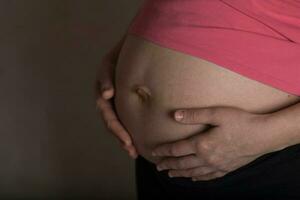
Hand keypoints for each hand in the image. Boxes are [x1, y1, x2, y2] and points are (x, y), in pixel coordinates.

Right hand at [95, 36, 137, 158]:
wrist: (132, 49)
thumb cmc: (119, 56)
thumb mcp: (109, 63)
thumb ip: (106, 78)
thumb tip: (105, 95)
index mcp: (102, 93)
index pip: (108, 115)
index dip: (117, 129)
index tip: (127, 141)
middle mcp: (107, 100)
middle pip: (112, 123)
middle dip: (121, 137)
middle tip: (131, 150)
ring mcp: (115, 102)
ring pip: (118, 123)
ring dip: (124, 138)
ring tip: (133, 152)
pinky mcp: (123, 102)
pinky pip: (126, 118)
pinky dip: (130, 130)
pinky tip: (137, 141)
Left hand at [152, 106, 274, 180]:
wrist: (264, 136)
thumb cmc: (241, 122)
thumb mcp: (217, 114)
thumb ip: (195, 115)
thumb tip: (175, 115)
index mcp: (202, 144)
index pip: (177, 149)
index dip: (164, 151)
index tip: (154, 152)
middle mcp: (207, 158)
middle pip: (182, 163)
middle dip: (168, 165)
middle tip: (158, 167)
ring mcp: (217, 166)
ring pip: (193, 172)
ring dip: (180, 173)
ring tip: (171, 174)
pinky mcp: (227, 169)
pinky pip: (208, 177)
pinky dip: (198, 178)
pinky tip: (194, 179)